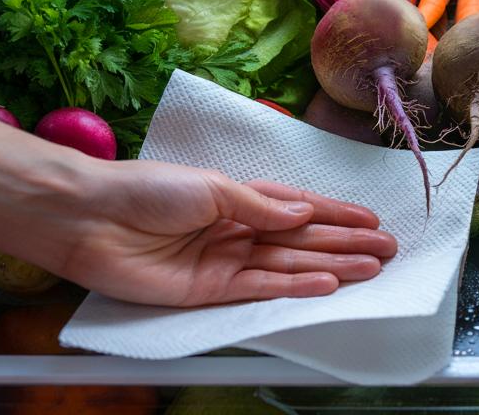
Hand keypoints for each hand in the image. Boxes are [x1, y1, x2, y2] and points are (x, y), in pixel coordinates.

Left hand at [48, 159, 397, 306]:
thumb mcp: (212, 186)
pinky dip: (295, 286)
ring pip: (291, 264)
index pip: (298, 208)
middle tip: (387, 248)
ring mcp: (226, 261)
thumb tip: (303, 216)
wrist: (92, 220)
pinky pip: (261, 288)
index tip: (370, 219)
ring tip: (372, 266)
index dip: (335, 214)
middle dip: (345, 242)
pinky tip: (328, 284)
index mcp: (237, 198)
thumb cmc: (147, 190)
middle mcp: (237, 229)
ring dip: (332, 265)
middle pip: (302, 239)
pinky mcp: (210, 291)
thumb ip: (259, 206)